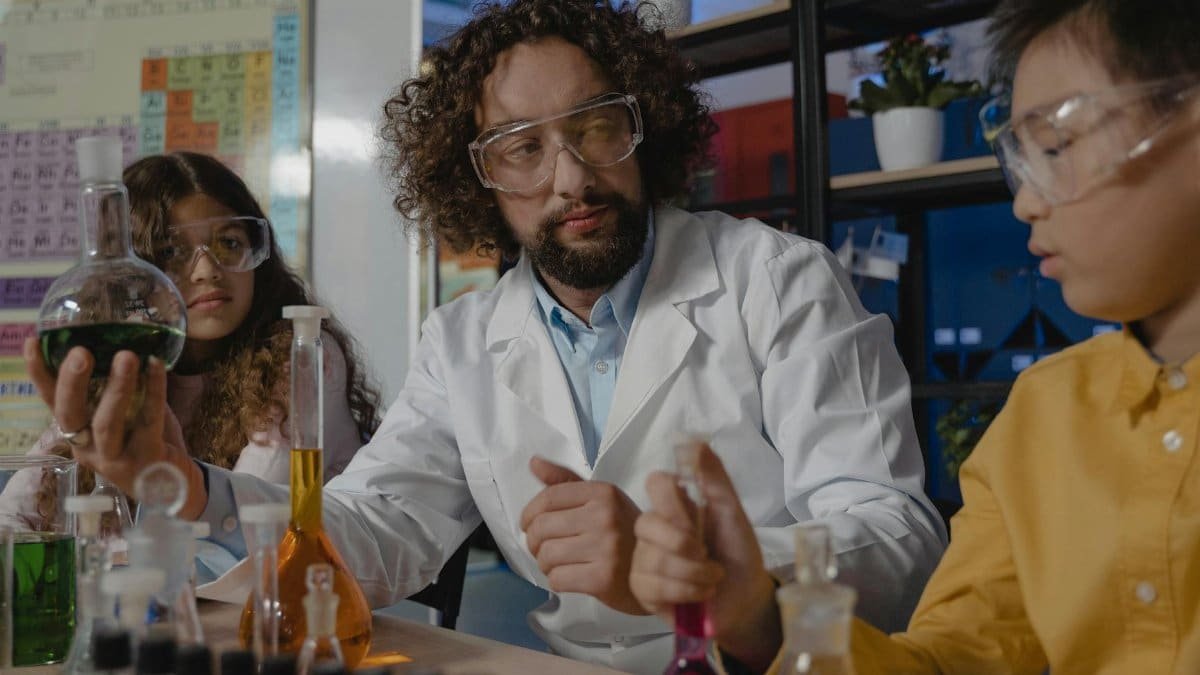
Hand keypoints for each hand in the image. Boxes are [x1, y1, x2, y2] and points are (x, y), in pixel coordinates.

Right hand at [24, 338, 207, 518]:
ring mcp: (115, 457)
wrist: (177, 485)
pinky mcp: (145, 459)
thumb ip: (120, 386)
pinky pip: (148, 421)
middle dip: (72, 382)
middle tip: (80, 352)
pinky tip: (156, 366)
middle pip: (70, 414)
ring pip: (107, 423)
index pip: (53, 402)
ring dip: (117, 387)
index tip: (33, 342)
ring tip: (126, 356)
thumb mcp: (128, 413)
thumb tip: (126, 336)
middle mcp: (88, 448)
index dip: (41, 374)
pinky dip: (154, 390)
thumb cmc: (148, 441)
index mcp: (78, 433)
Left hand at [520, 456, 647, 615]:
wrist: (658, 569)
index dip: (529, 514)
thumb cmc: (624, 532)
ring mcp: (606, 549)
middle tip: (543, 548)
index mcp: (603, 493)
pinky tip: (570, 576)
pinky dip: (556, 580)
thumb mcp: (601, 500)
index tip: (528, 524)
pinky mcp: (603, 579)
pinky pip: (557, 579)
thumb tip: (533, 462)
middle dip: (534, 542)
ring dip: (545, 563)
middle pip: (541, 528)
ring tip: (558, 563)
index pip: (548, 498)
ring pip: (546, 555)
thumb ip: (565, 481)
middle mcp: (605, 517)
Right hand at [630, 442, 780, 670]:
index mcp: (674, 506)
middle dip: (683, 544)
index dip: (673, 501)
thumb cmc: (738, 552)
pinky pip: (651, 585)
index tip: (697, 516)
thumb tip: (695, 440)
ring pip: (653, 558)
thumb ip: (714, 477)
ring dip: (694, 573)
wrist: (746, 598)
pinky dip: (685, 591)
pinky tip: (699, 593)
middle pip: (646, 523)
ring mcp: (644, 559)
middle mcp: (654, 530)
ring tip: (711, 578)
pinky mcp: (643, 590)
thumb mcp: (732, 511)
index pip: (656, 483)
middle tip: (707, 555)